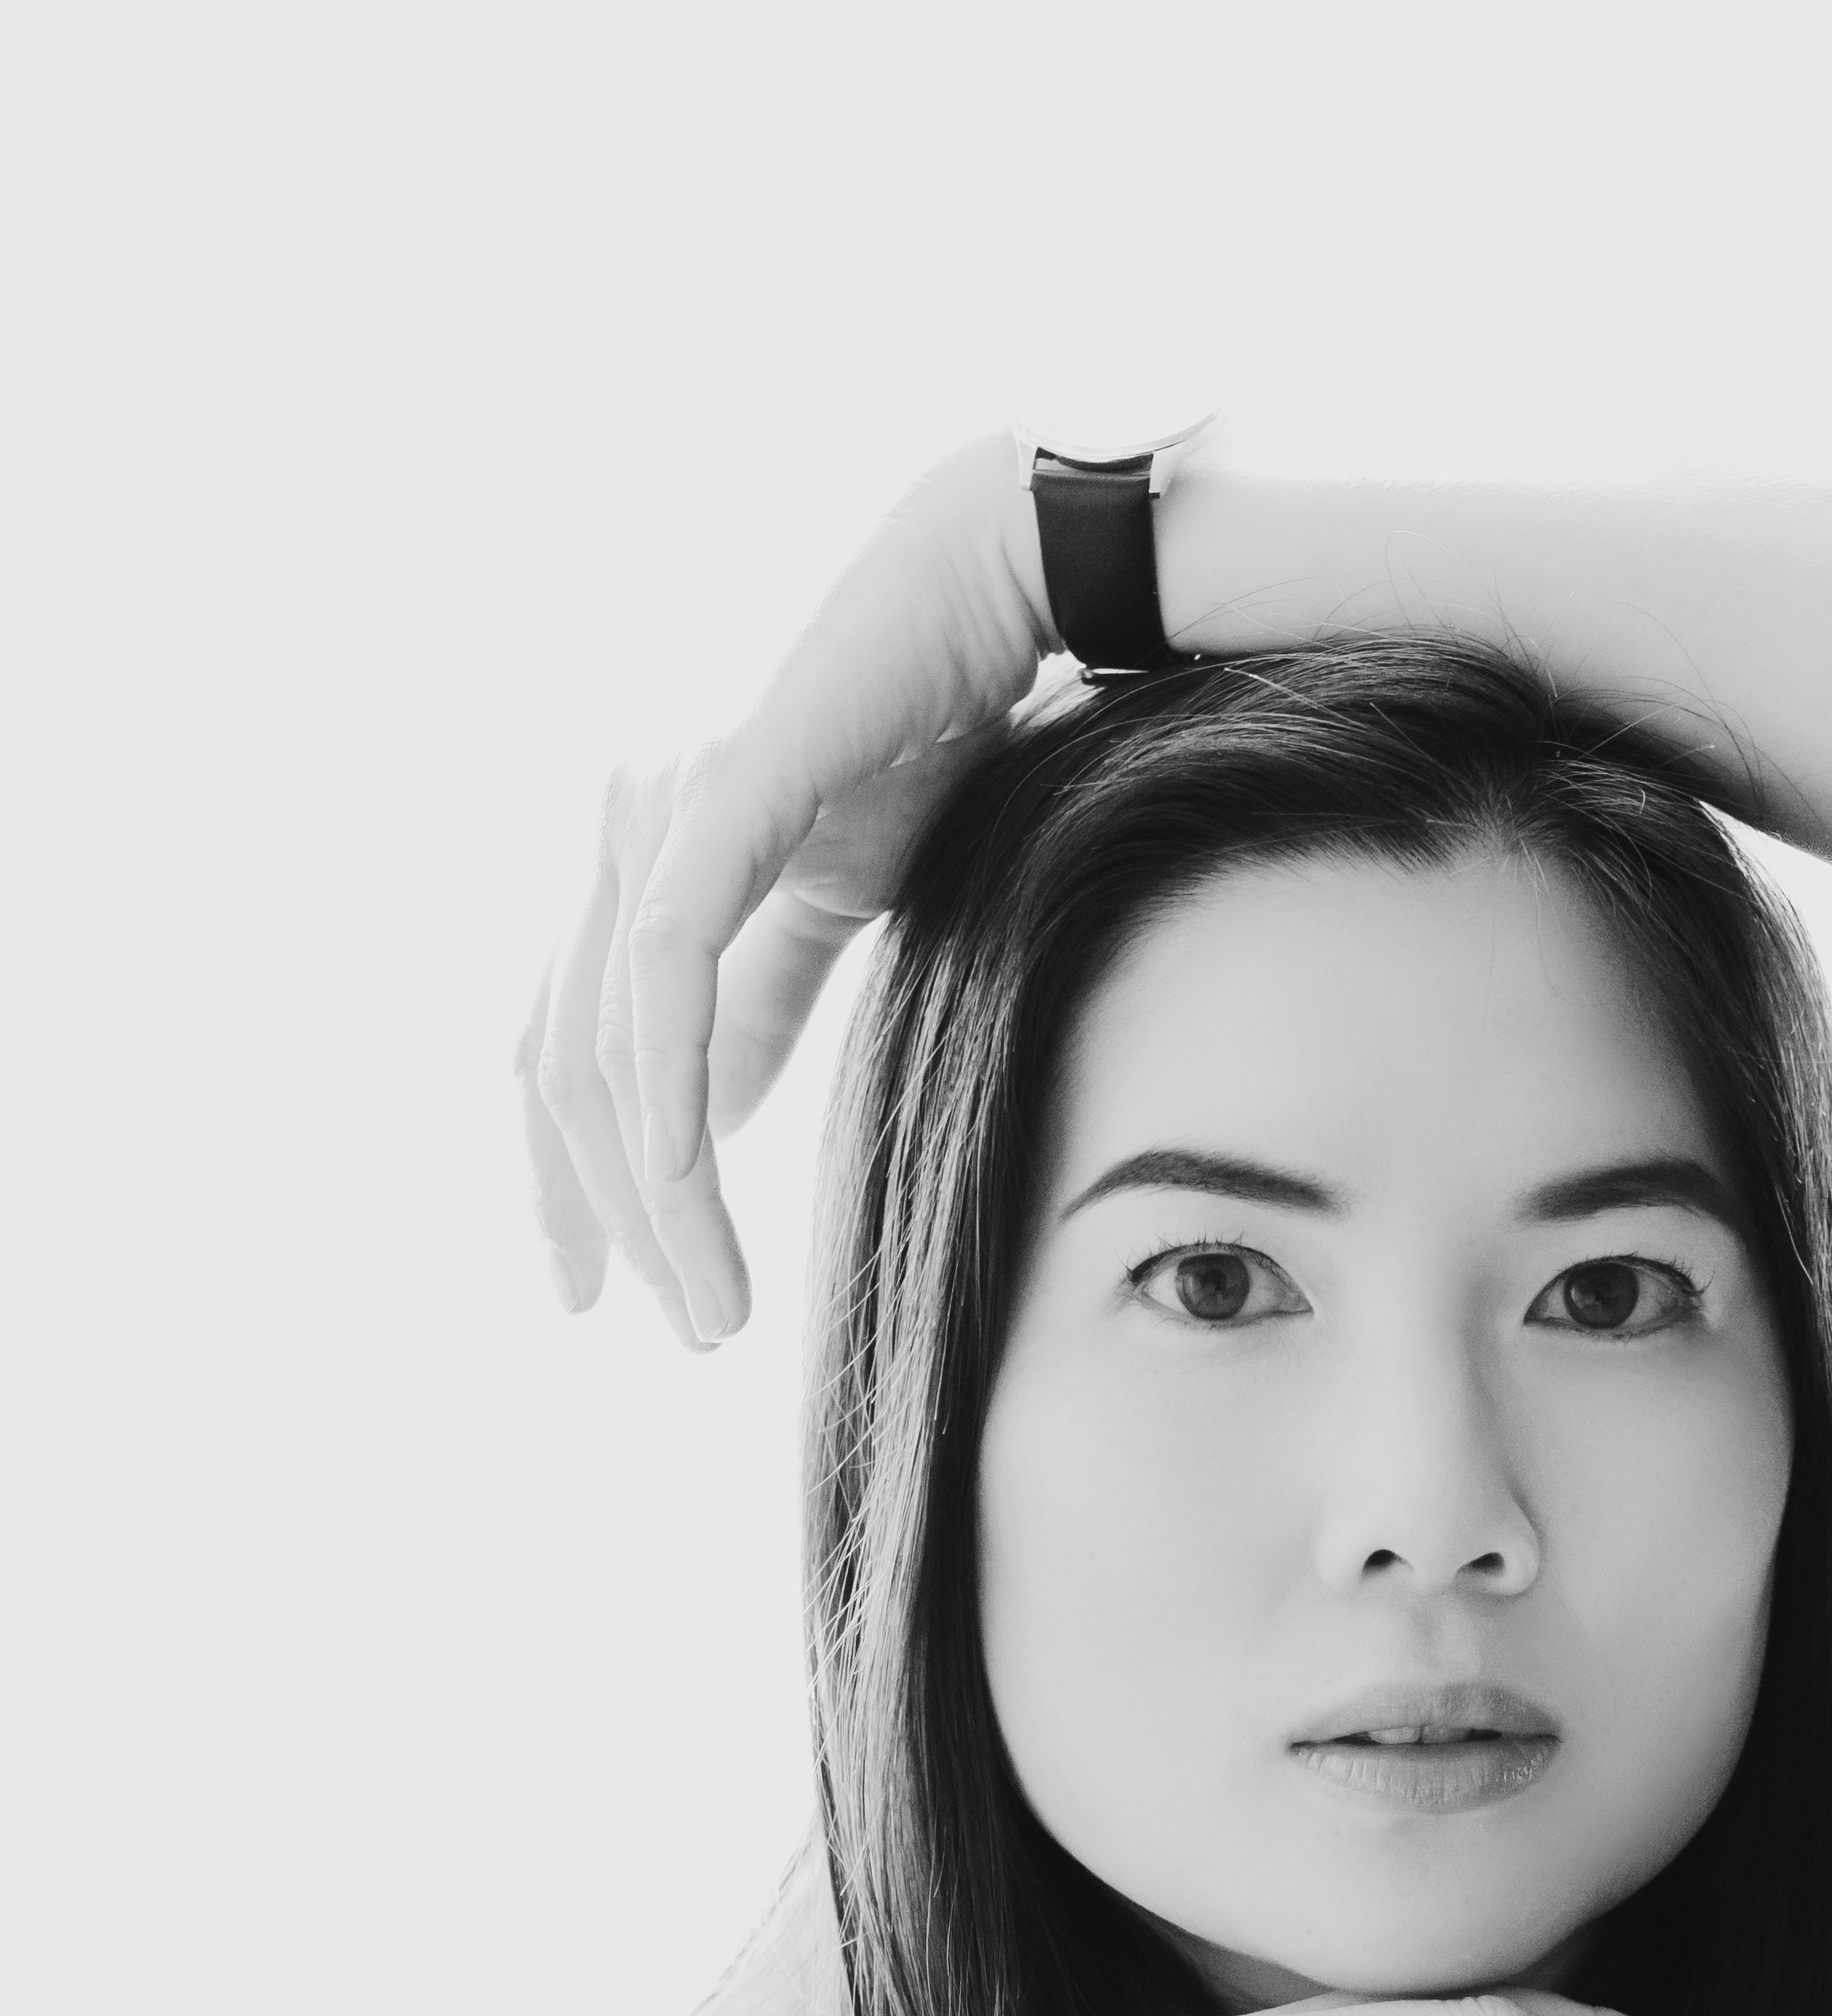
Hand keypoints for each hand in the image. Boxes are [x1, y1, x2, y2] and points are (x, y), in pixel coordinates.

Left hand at [516, 430, 1049, 1346]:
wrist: (995, 594)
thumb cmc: (931, 736)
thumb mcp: (839, 913)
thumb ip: (759, 1008)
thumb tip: (702, 1121)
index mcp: (644, 868)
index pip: (564, 1054)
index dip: (564, 1186)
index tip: (598, 1292)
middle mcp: (622, 838)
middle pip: (562, 1074)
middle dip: (603, 1224)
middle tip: (678, 1332)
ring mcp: (658, 813)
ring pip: (604, 1047)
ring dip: (651, 1198)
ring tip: (710, 1303)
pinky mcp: (721, 793)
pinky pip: (665, 965)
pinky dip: (665, 1081)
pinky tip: (681, 1177)